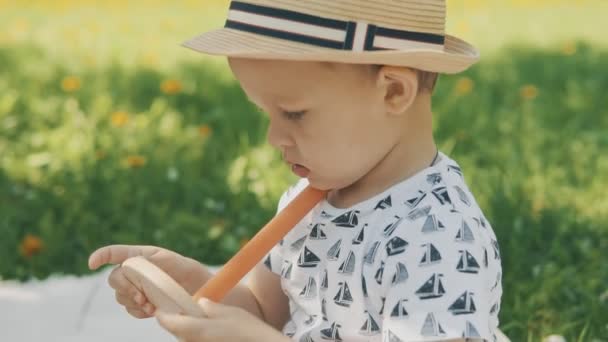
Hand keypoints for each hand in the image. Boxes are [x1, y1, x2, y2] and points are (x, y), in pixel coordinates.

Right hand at [88, 245, 204, 318]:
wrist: (200, 292)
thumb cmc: (188, 271)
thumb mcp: (174, 262)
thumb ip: (153, 261)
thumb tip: (132, 264)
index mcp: (141, 255)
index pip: (115, 253)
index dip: (101, 256)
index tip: (92, 263)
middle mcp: (135, 271)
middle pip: (115, 278)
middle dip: (125, 288)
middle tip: (142, 297)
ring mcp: (136, 288)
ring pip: (120, 296)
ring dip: (133, 301)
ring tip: (152, 305)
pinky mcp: (141, 303)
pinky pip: (130, 309)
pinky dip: (138, 311)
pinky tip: (152, 310)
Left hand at [156, 298, 289, 341]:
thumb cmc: (248, 330)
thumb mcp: (229, 312)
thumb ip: (210, 308)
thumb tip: (200, 303)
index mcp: (196, 329)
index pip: (168, 322)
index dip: (163, 314)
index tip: (161, 309)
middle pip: (178, 333)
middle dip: (181, 324)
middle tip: (192, 314)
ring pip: (187, 340)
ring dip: (192, 332)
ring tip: (209, 324)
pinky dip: (202, 338)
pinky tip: (217, 335)